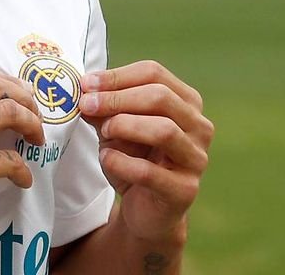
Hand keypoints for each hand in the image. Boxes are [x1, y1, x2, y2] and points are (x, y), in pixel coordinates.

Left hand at [79, 61, 212, 246]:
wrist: (145, 209)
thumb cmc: (133, 158)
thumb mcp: (114, 126)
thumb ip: (103, 107)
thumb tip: (86, 90)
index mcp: (186, 102)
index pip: (154, 73)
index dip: (116, 76)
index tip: (85, 84)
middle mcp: (199, 127)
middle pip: (161, 97)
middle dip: (117, 98)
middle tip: (86, 105)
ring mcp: (196, 159)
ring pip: (164, 130)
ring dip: (124, 126)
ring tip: (104, 132)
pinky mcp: (185, 190)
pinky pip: (151, 172)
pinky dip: (122, 162)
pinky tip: (106, 158)